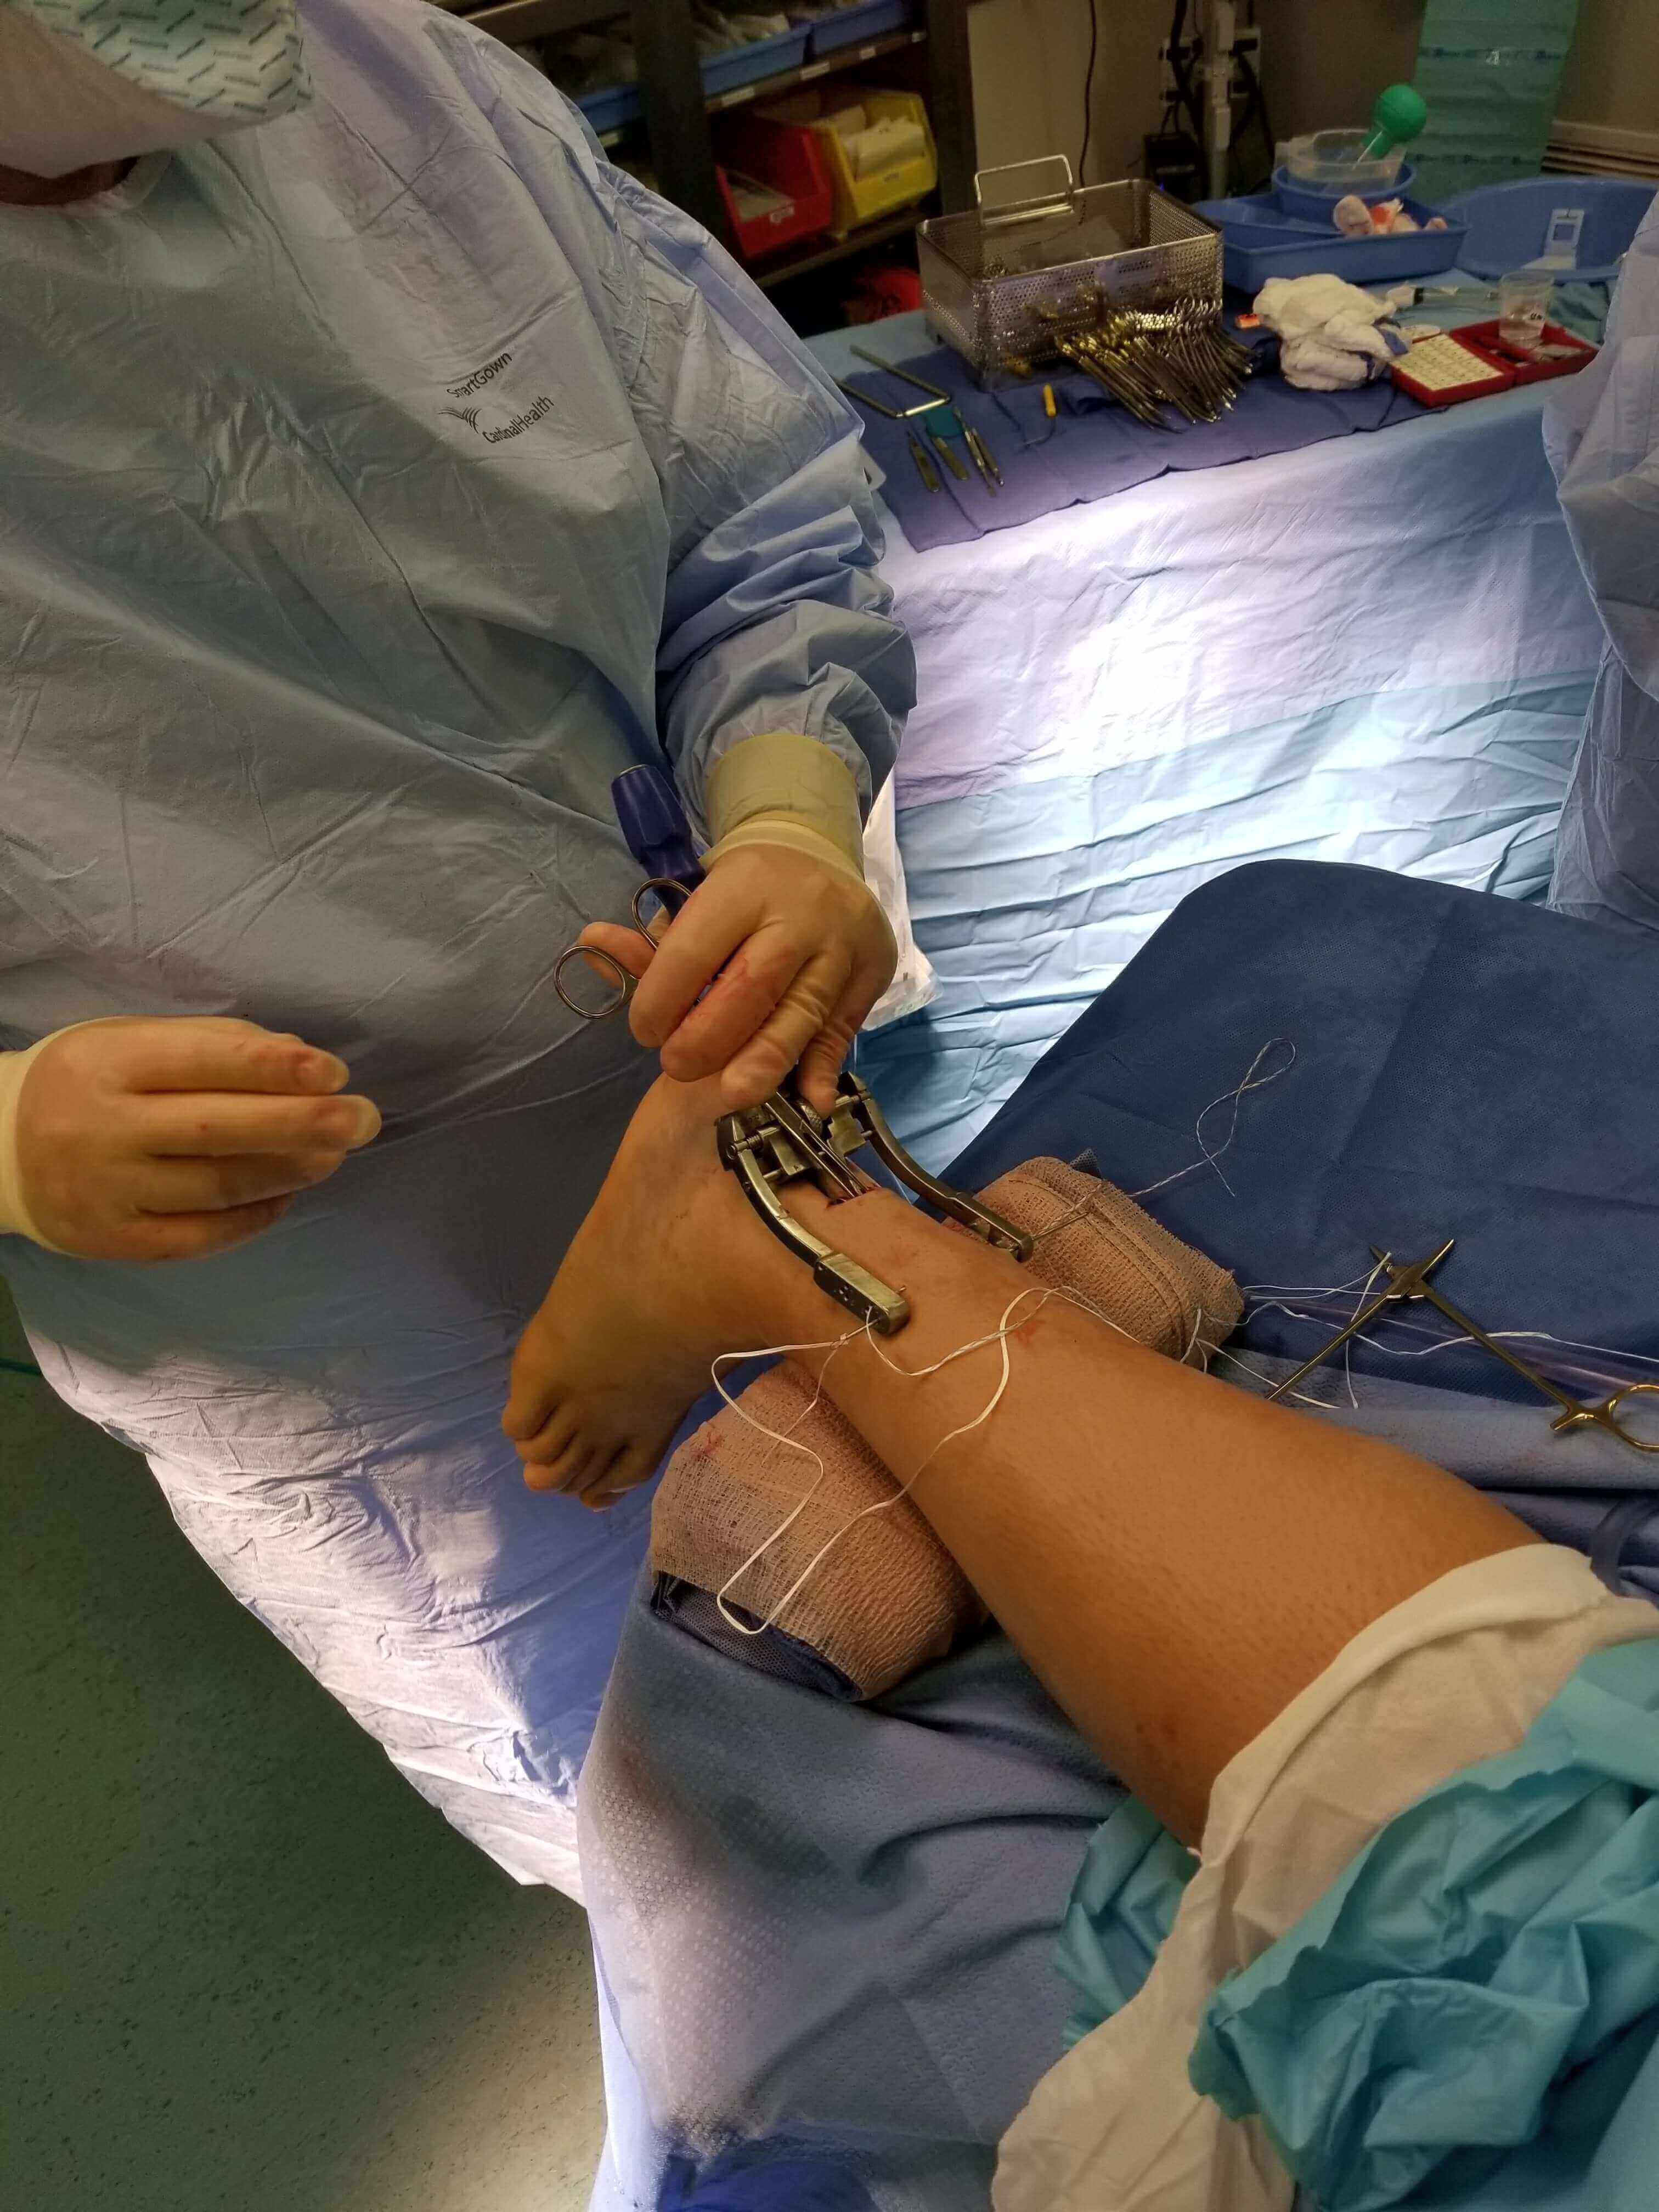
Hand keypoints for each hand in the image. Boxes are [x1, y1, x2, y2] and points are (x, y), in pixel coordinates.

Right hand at [12, 1017, 380, 1260]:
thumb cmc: (90, 1081)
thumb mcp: (131, 1040)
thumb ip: (212, 1044)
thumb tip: (300, 1057)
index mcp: (109, 1063)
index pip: (205, 1061)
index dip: (276, 1067)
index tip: (334, 1071)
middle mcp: (103, 1128)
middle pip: (219, 1128)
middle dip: (303, 1123)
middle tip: (364, 1118)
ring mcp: (107, 1191)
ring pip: (217, 1186)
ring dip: (289, 1170)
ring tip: (335, 1155)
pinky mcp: (114, 1241)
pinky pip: (200, 1235)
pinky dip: (253, 1216)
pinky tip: (286, 1195)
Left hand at [575, 845, 895, 1112]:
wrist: (818, 857)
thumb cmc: (744, 892)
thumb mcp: (697, 903)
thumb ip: (651, 942)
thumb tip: (592, 949)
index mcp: (745, 885)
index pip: (695, 951)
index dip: (662, 1000)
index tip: (645, 1031)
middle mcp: (800, 912)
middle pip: (752, 987)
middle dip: (710, 1039)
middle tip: (678, 1068)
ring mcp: (843, 943)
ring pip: (803, 1013)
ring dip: (763, 1062)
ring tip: (731, 1095)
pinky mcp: (872, 971)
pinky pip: (842, 1029)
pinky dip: (822, 1068)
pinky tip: (809, 1100)